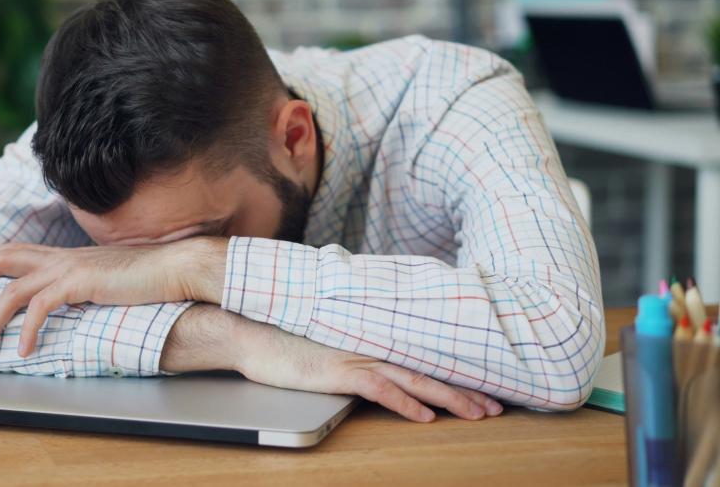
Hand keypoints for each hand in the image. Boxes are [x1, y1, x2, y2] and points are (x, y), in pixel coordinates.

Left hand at [0, 237, 225, 356]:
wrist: (175, 268)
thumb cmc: (149, 276)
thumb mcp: (109, 278)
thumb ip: (88, 284)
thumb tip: (77, 297)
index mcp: (68, 255)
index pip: (18, 249)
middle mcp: (63, 257)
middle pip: (4, 258)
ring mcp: (69, 268)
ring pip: (13, 289)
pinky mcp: (79, 284)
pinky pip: (41, 308)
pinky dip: (28, 330)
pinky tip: (24, 350)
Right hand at [162, 305, 503, 422]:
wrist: (251, 331)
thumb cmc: (284, 337)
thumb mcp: (326, 342)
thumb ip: (352, 346)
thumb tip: (371, 360)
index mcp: (369, 339)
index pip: (421, 358)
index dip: (454, 374)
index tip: (483, 388)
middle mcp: (370, 346)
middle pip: (428, 369)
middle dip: (466, 390)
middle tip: (498, 407)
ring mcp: (356, 357)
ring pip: (414, 378)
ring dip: (449, 397)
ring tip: (479, 413)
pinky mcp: (338, 371)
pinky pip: (380, 389)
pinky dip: (405, 402)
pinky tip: (425, 416)